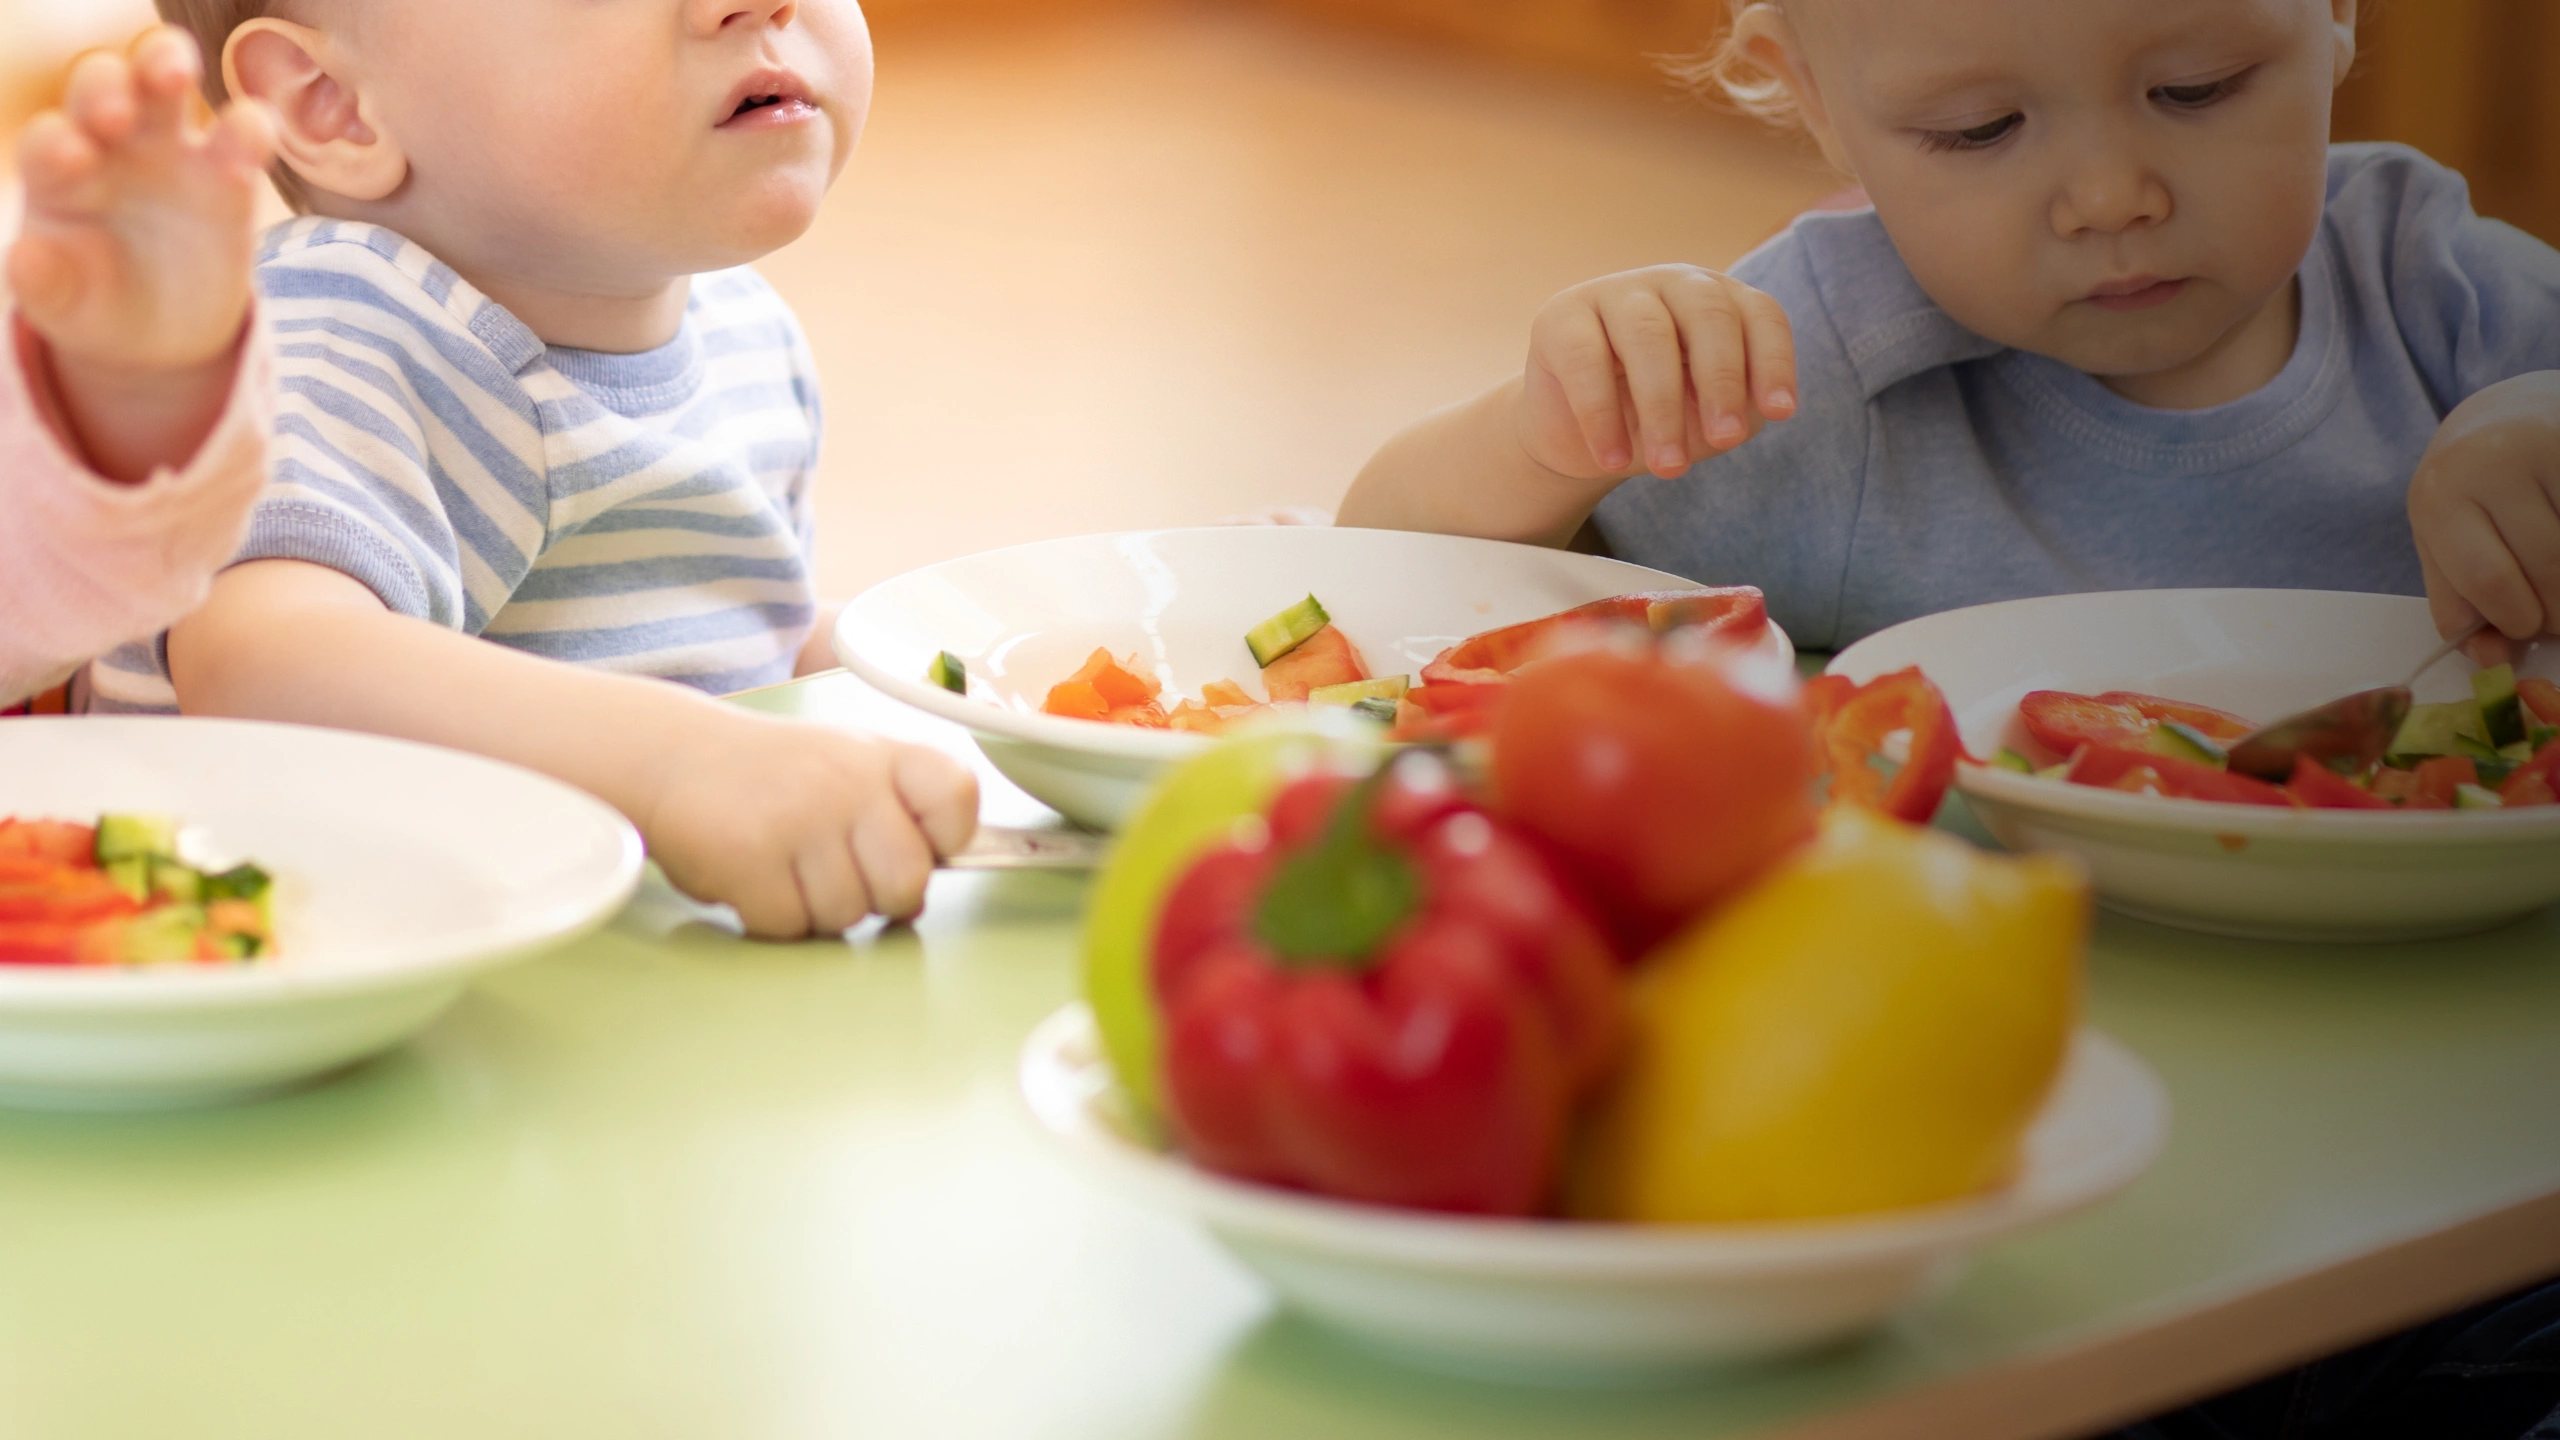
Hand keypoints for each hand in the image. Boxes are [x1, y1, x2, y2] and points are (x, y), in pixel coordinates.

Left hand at [9, 28, 272, 373]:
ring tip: (174, 74)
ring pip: (162, 77)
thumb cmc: (101, 306)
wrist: (164, 329)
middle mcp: (109, 147)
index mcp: (58, 176)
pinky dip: (250, 128)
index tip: (74, 160)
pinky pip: (243, 133)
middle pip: (100, 84)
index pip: (48, 139)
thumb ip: (45, 285)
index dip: (57, 141)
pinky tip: (248, 148)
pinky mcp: (228, 174)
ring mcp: (170, 151)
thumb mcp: (68, 308)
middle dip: (104, 86)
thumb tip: (24, 260)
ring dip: (165, 62)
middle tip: (116, 113)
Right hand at [643, 709, 980, 938]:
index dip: (947, 839)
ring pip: (847, 915)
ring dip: (817, 909)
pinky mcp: (751, 858)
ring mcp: (800, 818)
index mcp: (884, 756)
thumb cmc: (775, 777)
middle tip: (839, 873)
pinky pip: (790, 926)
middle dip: (877, 897)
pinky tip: (754, 877)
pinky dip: (771, 917)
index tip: (918, 845)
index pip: (958, 798)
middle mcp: (849, 781)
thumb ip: (897, 814)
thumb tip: (924, 886)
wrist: (674, 756)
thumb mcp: (849, 767)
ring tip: (788, 868)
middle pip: (907, 883)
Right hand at [1514, 265, 1798, 482]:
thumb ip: (1734, 408)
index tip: (1779, 414)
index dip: (1773, 362)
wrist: (1580, 438)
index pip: (1760, 316)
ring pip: (1648, 335)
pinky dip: (1601, 415)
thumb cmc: (1657, 420)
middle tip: (1725, 442)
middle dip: (1721, 380)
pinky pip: (1586, 360)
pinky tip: (1612, 459)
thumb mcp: (1708, 417)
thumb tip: (1740, 414)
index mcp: (1721, 301)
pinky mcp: (1561, 316)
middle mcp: (1673, 284)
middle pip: (1708, 315)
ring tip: (1669, 467)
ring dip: (1663, 406)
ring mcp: (1614, 292)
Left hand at [2408, 371, 2559, 659]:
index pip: (2488, 580)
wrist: (2510, 409)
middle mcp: (2491, 464)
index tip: (2527, 628)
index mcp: (2439, 497)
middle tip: (2556, 612)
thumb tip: (2490, 662)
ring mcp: (2548, 447)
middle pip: (2549, 570)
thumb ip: (2458, 603)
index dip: (2518, 619)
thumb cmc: (2471, 489)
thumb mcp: (2443, 540)